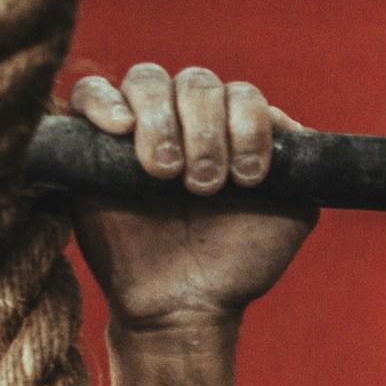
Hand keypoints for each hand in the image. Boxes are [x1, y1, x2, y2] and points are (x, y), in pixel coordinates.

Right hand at [69, 64, 314, 333]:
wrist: (182, 305)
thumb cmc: (235, 262)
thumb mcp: (287, 218)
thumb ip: (299, 171)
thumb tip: (287, 124)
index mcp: (232, 129)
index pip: (242, 95)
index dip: (248, 127)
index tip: (249, 178)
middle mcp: (187, 118)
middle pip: (196, 83)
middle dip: (206, 130)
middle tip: (204, 185)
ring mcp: (138, 126)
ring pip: (147, 80)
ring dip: (161, 120)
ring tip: (166, 173)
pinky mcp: (89, 142)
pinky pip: (86, 93)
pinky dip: (104, 102)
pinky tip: (121, 130)